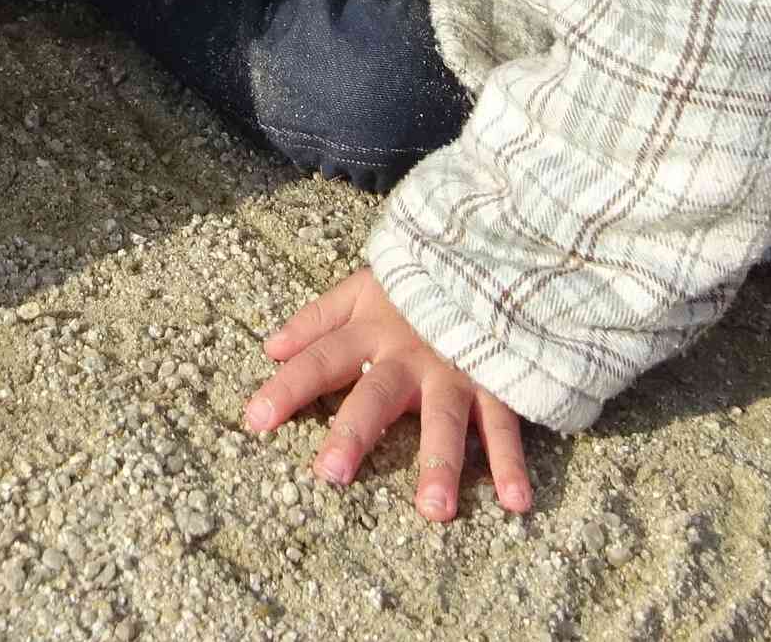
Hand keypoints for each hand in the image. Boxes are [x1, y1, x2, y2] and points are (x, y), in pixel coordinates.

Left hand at [243, 268, 533, 522]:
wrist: (488, 259)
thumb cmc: (417, 287)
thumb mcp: (362, 289)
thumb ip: (318, 319)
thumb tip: (270, 348)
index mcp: (371, 330)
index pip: (321, 360)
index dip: (288, 388)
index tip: (255, 421)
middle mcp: (410, 355)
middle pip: (377, 395)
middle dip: (354, 433)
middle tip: (331, 474)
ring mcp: (455, 370)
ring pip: (445, 419)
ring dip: (440, 463)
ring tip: (433, 510)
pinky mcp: (497, 382)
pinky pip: (505, 426)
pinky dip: (511, 463)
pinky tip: (514, 501)